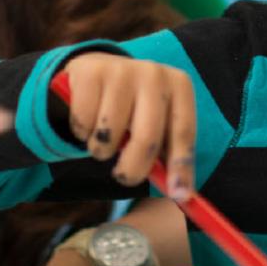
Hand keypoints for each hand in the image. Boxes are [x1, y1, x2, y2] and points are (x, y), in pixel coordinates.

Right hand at [56, 53, 196, 197]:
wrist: (99, 72)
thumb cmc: (135, 109)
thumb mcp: (157, 124)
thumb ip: (169, 156)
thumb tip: (181, 195)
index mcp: (179, 85)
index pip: (184, 131)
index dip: (181, 166)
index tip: (178, 195)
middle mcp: (154, 73)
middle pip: (147, 137)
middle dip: (134, 169)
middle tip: (125, 177)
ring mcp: (121, 70)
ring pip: (109, 135)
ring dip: (102, 150)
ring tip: (105, 138)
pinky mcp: (90, 73)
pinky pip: (83, 124)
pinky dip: (82, 133)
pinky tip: (89, 119)